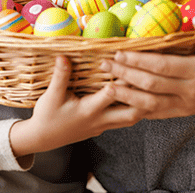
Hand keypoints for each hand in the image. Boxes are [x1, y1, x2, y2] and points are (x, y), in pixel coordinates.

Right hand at [9, 55, 145, 156]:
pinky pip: (123, 120)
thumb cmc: (47, 116)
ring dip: (141, 104)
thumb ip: (60, 76)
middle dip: (143, 97)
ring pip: (130, 119)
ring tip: (150, 88)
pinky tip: (137, 98)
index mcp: (89, 110)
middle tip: (152, 80)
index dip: (120, 80)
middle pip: (131, 113)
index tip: (128, 65)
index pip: (111, 95)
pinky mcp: (101, 127)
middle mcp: (100, 120)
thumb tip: (63, 56)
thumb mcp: (51, 96)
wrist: (42, 139)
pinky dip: (133, 109)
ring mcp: (102, 126)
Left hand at [100, 14, 194, 119]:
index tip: (120, 51)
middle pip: (151, 85)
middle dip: (125, 74)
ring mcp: (186, 104)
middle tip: (104, 63)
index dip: (139, 60)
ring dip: (126, 94)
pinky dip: (136, 108)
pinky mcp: (183, 112)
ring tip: (106, 84)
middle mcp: (191, 91)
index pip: (163, 66)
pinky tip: (121, 101)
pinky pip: (156, 113)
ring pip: (150, 104)